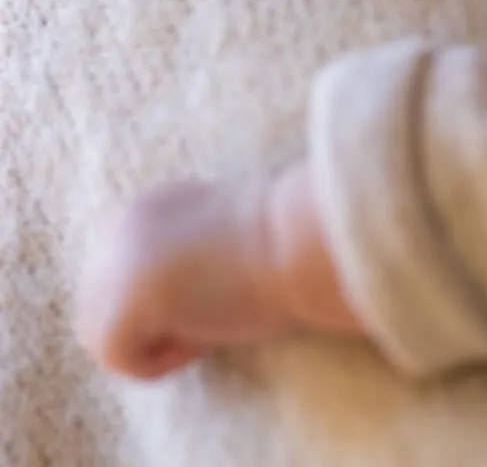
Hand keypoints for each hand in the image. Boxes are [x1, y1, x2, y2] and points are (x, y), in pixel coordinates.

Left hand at [77, 177, 291, 378]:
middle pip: (101, 305)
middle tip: (218, 306)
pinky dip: (167, 358)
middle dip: (152, 321)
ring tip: (214, 316)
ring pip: (103, 335)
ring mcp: (118, 262)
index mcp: (148, 206)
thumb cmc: (290, 240)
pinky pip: (124, 358)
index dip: (172, 297)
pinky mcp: (124, 303)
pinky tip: (211, 326)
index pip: (126, 276)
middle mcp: (121, 226)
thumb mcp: (224, 236)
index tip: (225, 284)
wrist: (309, 238)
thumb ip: (185, 253)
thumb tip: (169, 297)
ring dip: (158, 339)